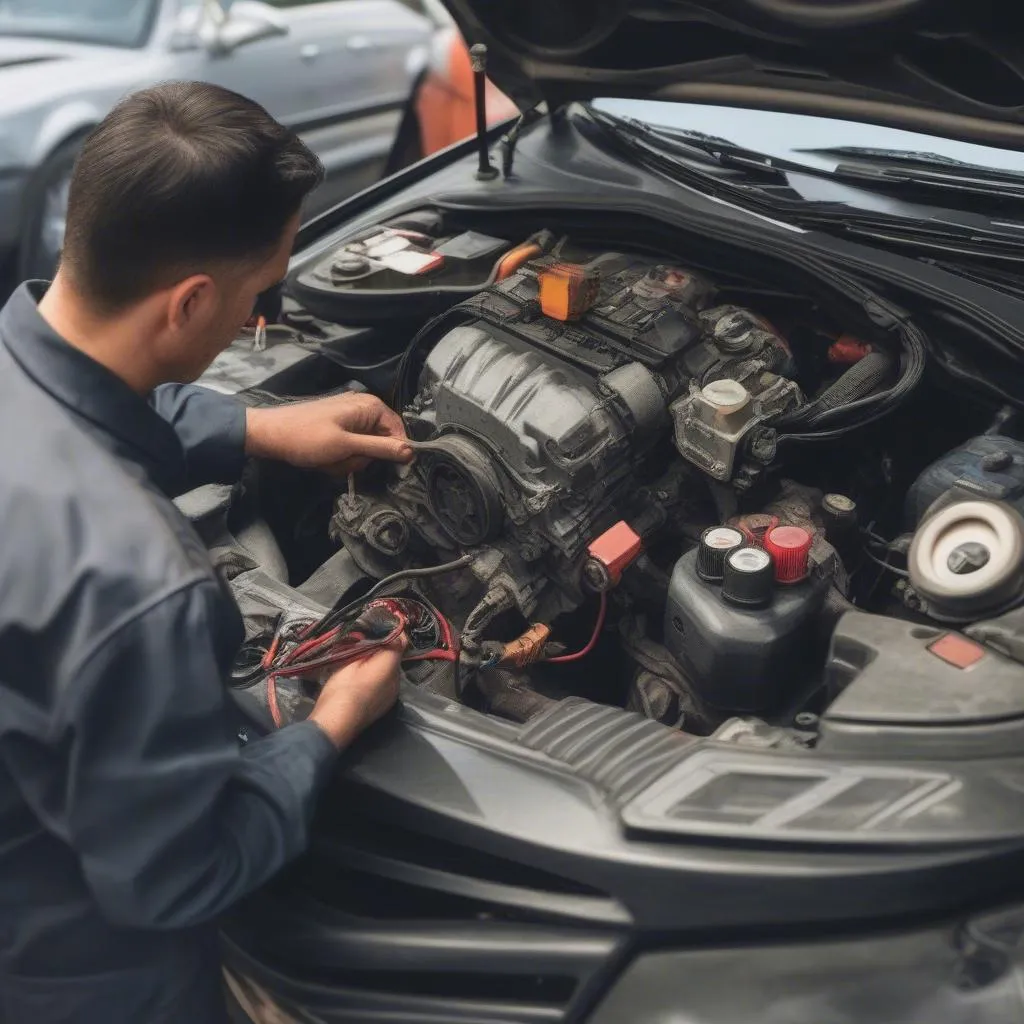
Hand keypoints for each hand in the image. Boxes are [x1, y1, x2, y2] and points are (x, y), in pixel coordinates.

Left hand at [245, 393, 411, 473]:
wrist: (269, 435)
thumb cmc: (307, 438)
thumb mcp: (346, 446)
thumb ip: (380, 448)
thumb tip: (412, 451)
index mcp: (370, 406)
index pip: (399, 433)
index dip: (393, 452)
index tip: (379, 467)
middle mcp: (364, 408)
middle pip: (381, 442)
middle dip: (362, 457)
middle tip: (342, 459)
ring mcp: (350, 418)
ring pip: (364, 449)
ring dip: (349, 460)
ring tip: (329, 459)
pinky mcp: (338, 428)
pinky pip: (351, 447)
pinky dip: (340, 457)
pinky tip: (324, 458)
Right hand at [308, 635, 406, 748]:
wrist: (336, 723)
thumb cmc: (342, 689)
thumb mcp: (351, 659)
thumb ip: (368, 643)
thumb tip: (379, 630)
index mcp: (390, 666)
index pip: (400, 641)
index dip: (393, 629)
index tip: (385, 620)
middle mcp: (397, 681)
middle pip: (394, 656)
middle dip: (384, 647)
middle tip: (366, 638)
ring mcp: (392, 695)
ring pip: (390, 671)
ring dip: (380, 662)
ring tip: (362, 657)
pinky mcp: (385, 705)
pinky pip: (385, 683)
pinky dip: (377, 676)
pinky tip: (362, 676)